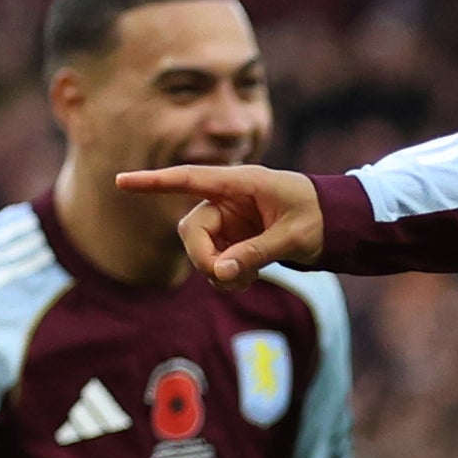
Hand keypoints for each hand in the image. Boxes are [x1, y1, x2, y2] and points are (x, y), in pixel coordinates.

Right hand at [111, 162, 324, 282]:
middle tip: (228, 277)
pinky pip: (214, 264)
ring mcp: (227, 222)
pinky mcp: (231, 241)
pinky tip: (249, 278)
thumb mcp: (295, 236)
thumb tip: (221, 272)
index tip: (121, 182)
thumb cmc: (319, 217)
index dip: (155, 182)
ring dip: (218, 272)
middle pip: (191, 230)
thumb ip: (257, 252)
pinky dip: (226, 277)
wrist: (337, 223)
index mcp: (242, 183)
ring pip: (200, 251)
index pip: (190, 179)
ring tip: (250, 278)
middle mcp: (227, 201)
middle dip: (204, 258)